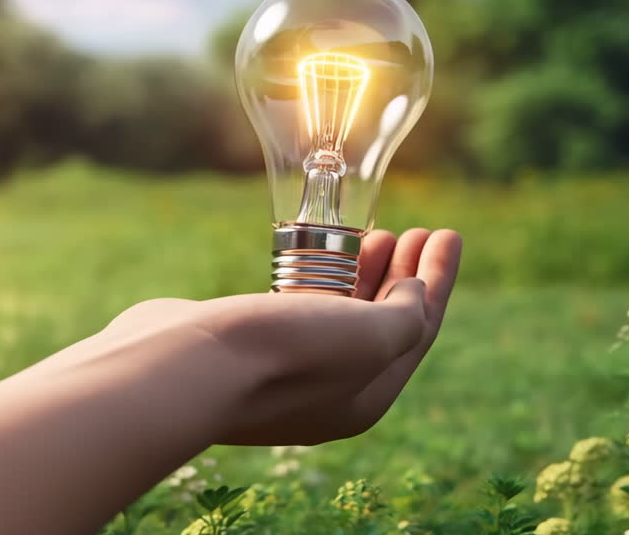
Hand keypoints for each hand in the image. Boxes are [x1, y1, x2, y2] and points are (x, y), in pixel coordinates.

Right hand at [94, 228, 462, 445]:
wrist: (181, 366)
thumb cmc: (281, 353)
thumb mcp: (368, 337)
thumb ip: (405, 317)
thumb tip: (413, 295)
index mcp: (365, 397)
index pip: (418, 331)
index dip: (439, 279)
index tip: (447, 231)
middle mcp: (328, 390)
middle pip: (383, 323)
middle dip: (405, 275)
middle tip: (418, 231)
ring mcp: (285, 370)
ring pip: (342, 314)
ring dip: (367, 273)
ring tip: (380, 234)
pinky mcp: (247, 345)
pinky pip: (302, 307)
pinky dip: (323, 278)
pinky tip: (322, 255)